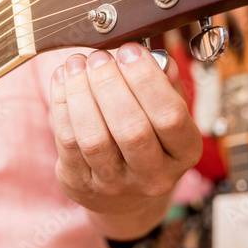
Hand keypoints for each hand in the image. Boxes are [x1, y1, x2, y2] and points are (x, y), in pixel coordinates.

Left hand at [50, 42, 201, 229]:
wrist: (125, 197)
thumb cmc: (150, 141)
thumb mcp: (168, 115)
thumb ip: (165, 85)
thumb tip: (154, 57)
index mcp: (184, 153)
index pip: (170, 116)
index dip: (147, 80)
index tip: (129, 50)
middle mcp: (153, 175)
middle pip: (131, 129)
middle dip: (110, 85)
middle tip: (99, 57)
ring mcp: (115, 184)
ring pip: (94, 138)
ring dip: (81, 93)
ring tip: (77, 63)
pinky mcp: (81, 184)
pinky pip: (67, 142)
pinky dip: (62, 105)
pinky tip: (62, 80)